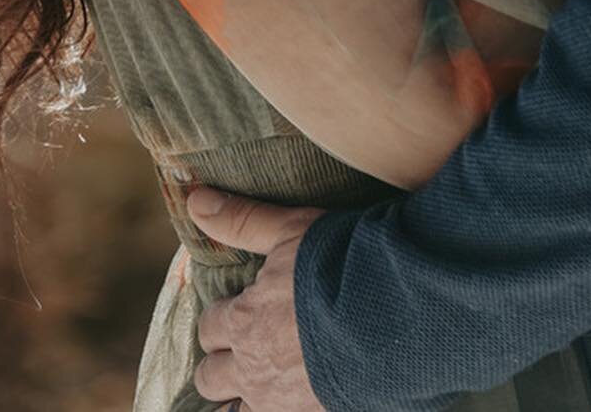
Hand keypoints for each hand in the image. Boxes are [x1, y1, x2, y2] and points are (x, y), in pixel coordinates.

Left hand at [187, 187, 326, 411]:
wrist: (395, 315)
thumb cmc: (341, 267)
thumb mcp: (291, 230)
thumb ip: (243, 220)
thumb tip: (196, 200)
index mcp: (243, 322)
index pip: (209, 327)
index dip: (220, 318)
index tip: (236, 310)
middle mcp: (253, 368)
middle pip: (211, 378)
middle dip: (220, 362)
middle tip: (242, 347)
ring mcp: (281, 401)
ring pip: (238, 410)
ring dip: (243, 395)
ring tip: (262, 378)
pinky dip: (277, 409)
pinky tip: (292, 393)